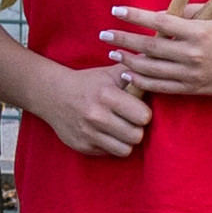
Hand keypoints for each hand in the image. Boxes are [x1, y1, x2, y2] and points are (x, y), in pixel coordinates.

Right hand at [22, 57, 157, 159]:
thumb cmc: (89, 83)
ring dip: (125, 141)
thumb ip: (135, 68)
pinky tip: (105, 134)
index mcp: (106, 95)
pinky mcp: (82, 146)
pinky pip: (109, 154)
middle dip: (136, 129)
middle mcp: (96, 115)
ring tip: (120, 130)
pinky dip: (111, 146)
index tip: (137, 109)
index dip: (143, 113)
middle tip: (129, 121)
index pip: (143, 116)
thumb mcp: (109, 73)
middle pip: (136, 135)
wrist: (53, 95)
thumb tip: (158, 57)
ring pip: (125, 150)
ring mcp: (88, 133)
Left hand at [104, 0, 211, 97]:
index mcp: (198, 32)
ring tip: (112, 52)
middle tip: (104, 34)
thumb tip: (156, 15)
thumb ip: (186, 12)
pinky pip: (160, 87)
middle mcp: (192, 54)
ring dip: (127, 61)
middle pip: (149, 46)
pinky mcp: (191, 89)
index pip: (159, 21)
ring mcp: (191, 74)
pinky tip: (127, 73)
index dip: (135, 16)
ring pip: (150, 69)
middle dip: (123, 39)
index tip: (116, 11)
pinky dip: (140, 81)